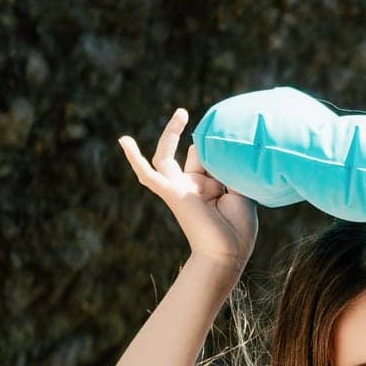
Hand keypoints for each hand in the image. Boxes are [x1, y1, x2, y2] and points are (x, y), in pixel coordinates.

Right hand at [119, 108, 257, 273]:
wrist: (228, 252)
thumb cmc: (238, 229)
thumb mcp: (240, 193)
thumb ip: (230, 170)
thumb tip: (221, 148)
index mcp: (208, 188)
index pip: (212, 161)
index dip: (228, 161)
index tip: (243, 165)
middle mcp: (191, 186)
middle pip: (194, 156)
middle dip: (207, 151)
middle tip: (211, 133)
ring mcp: (179, 188)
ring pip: (168, 157)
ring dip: (172, 133)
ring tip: (182, 112)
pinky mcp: (170, 193)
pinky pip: (147, 174)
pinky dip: (134, 158)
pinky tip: (122, 140)